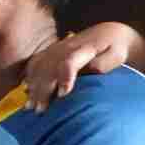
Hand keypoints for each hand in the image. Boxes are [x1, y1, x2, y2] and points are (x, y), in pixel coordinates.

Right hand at [27, 23, 141, 110]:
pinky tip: (27, 93)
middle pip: (48, 68)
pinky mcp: (49, 51)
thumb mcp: (116, 56)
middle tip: (41, 111)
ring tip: (32, 107)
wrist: (108, 33)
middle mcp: (65, 47)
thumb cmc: (115, 49)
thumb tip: (90, 72)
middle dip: (43, 90)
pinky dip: (29, 79)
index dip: (64, 77)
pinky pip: (34, 64)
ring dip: (34, 88)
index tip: (63, 95)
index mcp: (84, 48)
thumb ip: (103, 64)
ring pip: (38, 68)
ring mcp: (55, 49)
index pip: (69, 62)